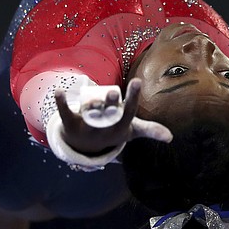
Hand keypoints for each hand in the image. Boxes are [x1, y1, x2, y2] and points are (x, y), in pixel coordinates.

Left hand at [54, 78, 172, 154]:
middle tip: (113, 93)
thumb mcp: (130, 131)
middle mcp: (103, 131)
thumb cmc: (112, 132)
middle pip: (107, 116)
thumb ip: (149, 130)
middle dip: (110, 106)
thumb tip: (170, 137)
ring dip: (91, 107)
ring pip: (90, 116)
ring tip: (96, 96)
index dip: (132, 98)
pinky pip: (65, 114)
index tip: (136, 81)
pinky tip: (58, 91)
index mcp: (119, 129)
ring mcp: (86, 129)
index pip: (127, 112)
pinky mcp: (70, 125)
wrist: (86, 147)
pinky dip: (60, 103)